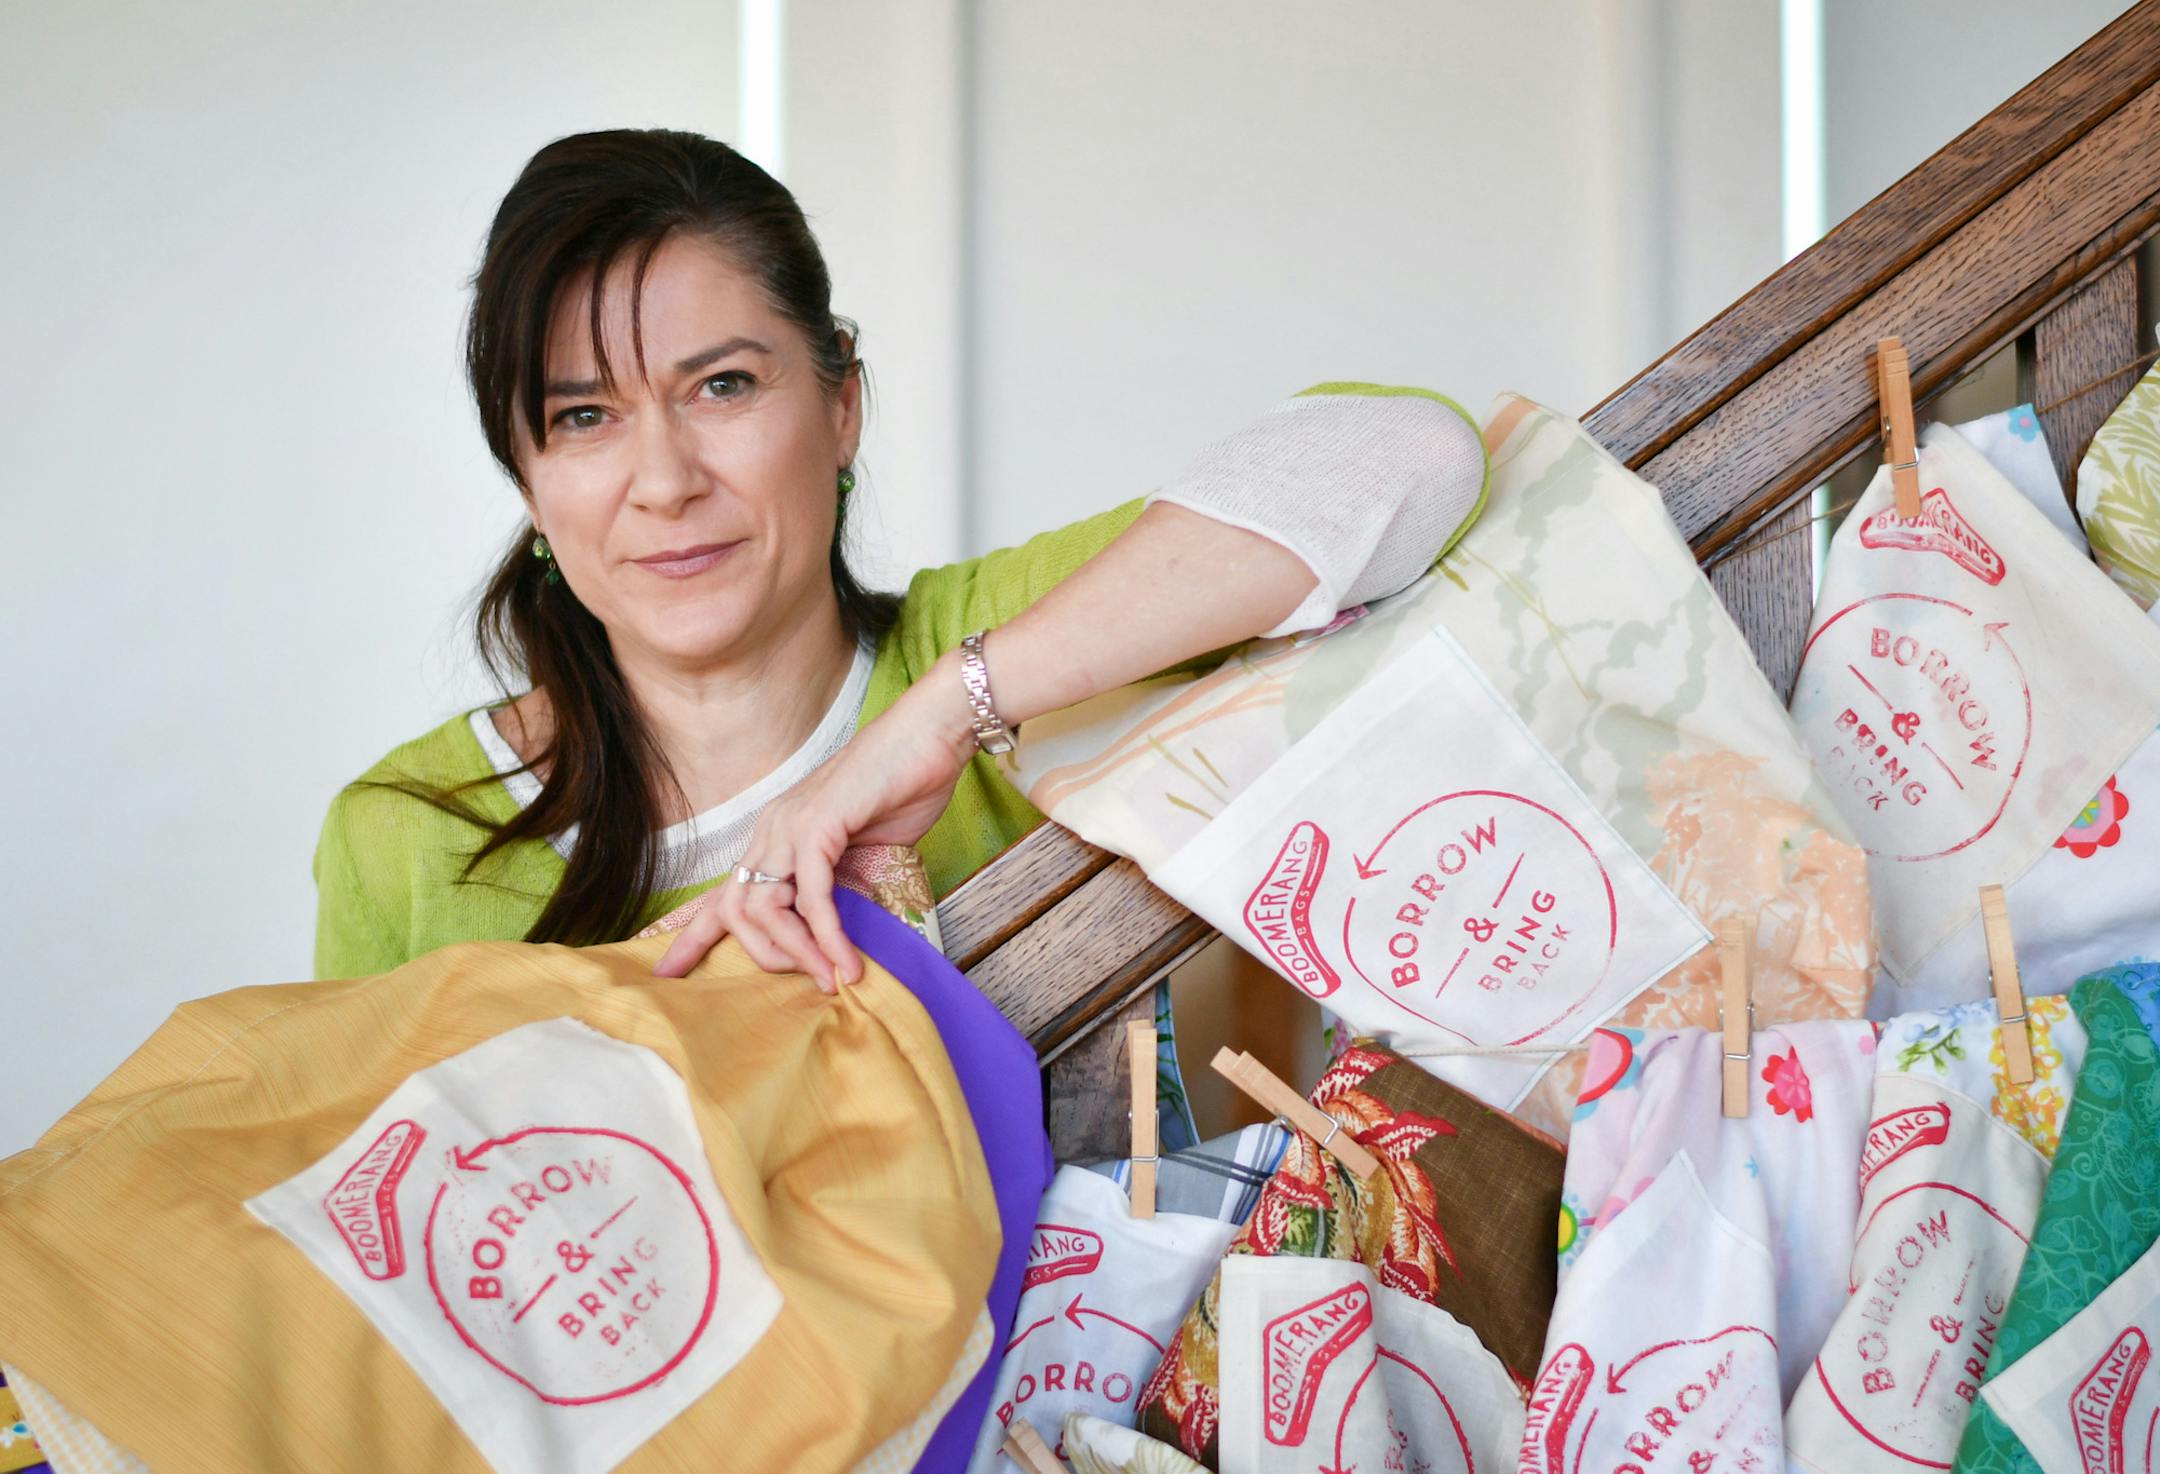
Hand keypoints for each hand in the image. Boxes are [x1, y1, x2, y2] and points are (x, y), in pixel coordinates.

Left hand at [652, 649, 979, 987]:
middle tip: (802, 982)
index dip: (693, 935)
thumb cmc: (903, 787)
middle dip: (756, 954)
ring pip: (765, 907)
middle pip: (733, 908)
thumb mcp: (865, 852)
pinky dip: (828, 934)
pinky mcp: (818, 825)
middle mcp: (773, 829)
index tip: (669, 971)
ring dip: (797, 951)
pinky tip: (846, 960)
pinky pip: (812, 896)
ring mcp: (791, 825)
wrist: (931, 734)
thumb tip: (836, 939)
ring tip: (830, 975)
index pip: (725, 892)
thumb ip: (843, 888)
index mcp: (777, 835)